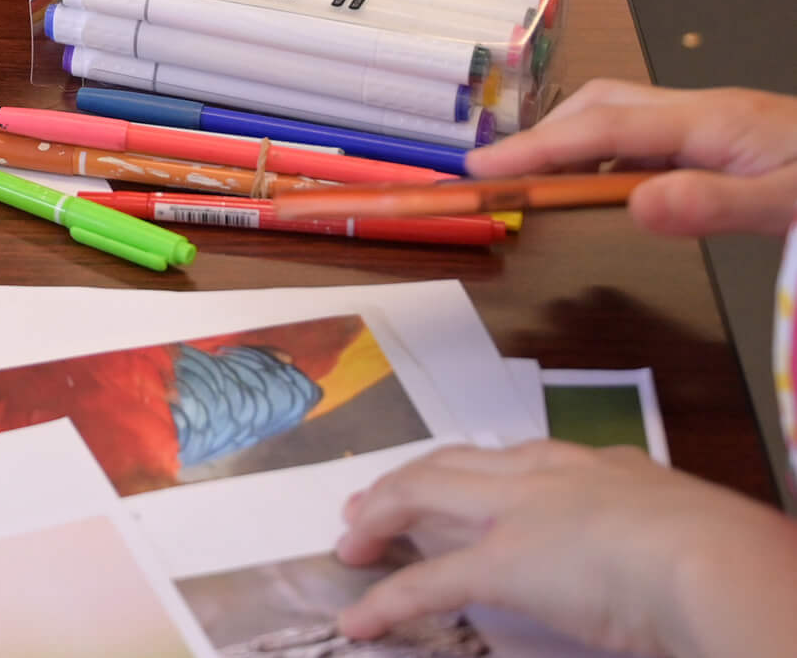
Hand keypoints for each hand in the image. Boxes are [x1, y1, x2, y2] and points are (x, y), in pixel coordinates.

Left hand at [334, 441, 796, 656]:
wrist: (719, 563)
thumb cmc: (730, 558)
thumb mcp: (698, 536)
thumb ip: (667, 540)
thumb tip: (678, 567)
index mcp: (603, 469)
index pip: (519, 460)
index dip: (474, 472)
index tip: (451, 481)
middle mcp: (551, 477)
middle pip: (454, 466)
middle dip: (406, 481)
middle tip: (367, 502)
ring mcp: (520, 516)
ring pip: (422, 498)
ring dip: (379, 519)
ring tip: (349, 544)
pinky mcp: (502, 565)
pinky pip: (428, 584)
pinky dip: (387, 600)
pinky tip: (359, 619)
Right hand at [468, 79, 796, 237]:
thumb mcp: (790, 204)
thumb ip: (714, 204)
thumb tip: (635, 206)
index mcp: (713, 121)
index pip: (602, 130)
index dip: (537, 150)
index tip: (483, 173)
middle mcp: (705, 111)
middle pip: (602, 106)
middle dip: (541, 136)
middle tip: (494, 177)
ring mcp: (717, 122)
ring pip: (621, 116)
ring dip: (570, 139)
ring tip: (533, 180)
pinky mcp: (728, 139)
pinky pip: (646, 136)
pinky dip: (605, 154)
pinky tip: (606, 185)